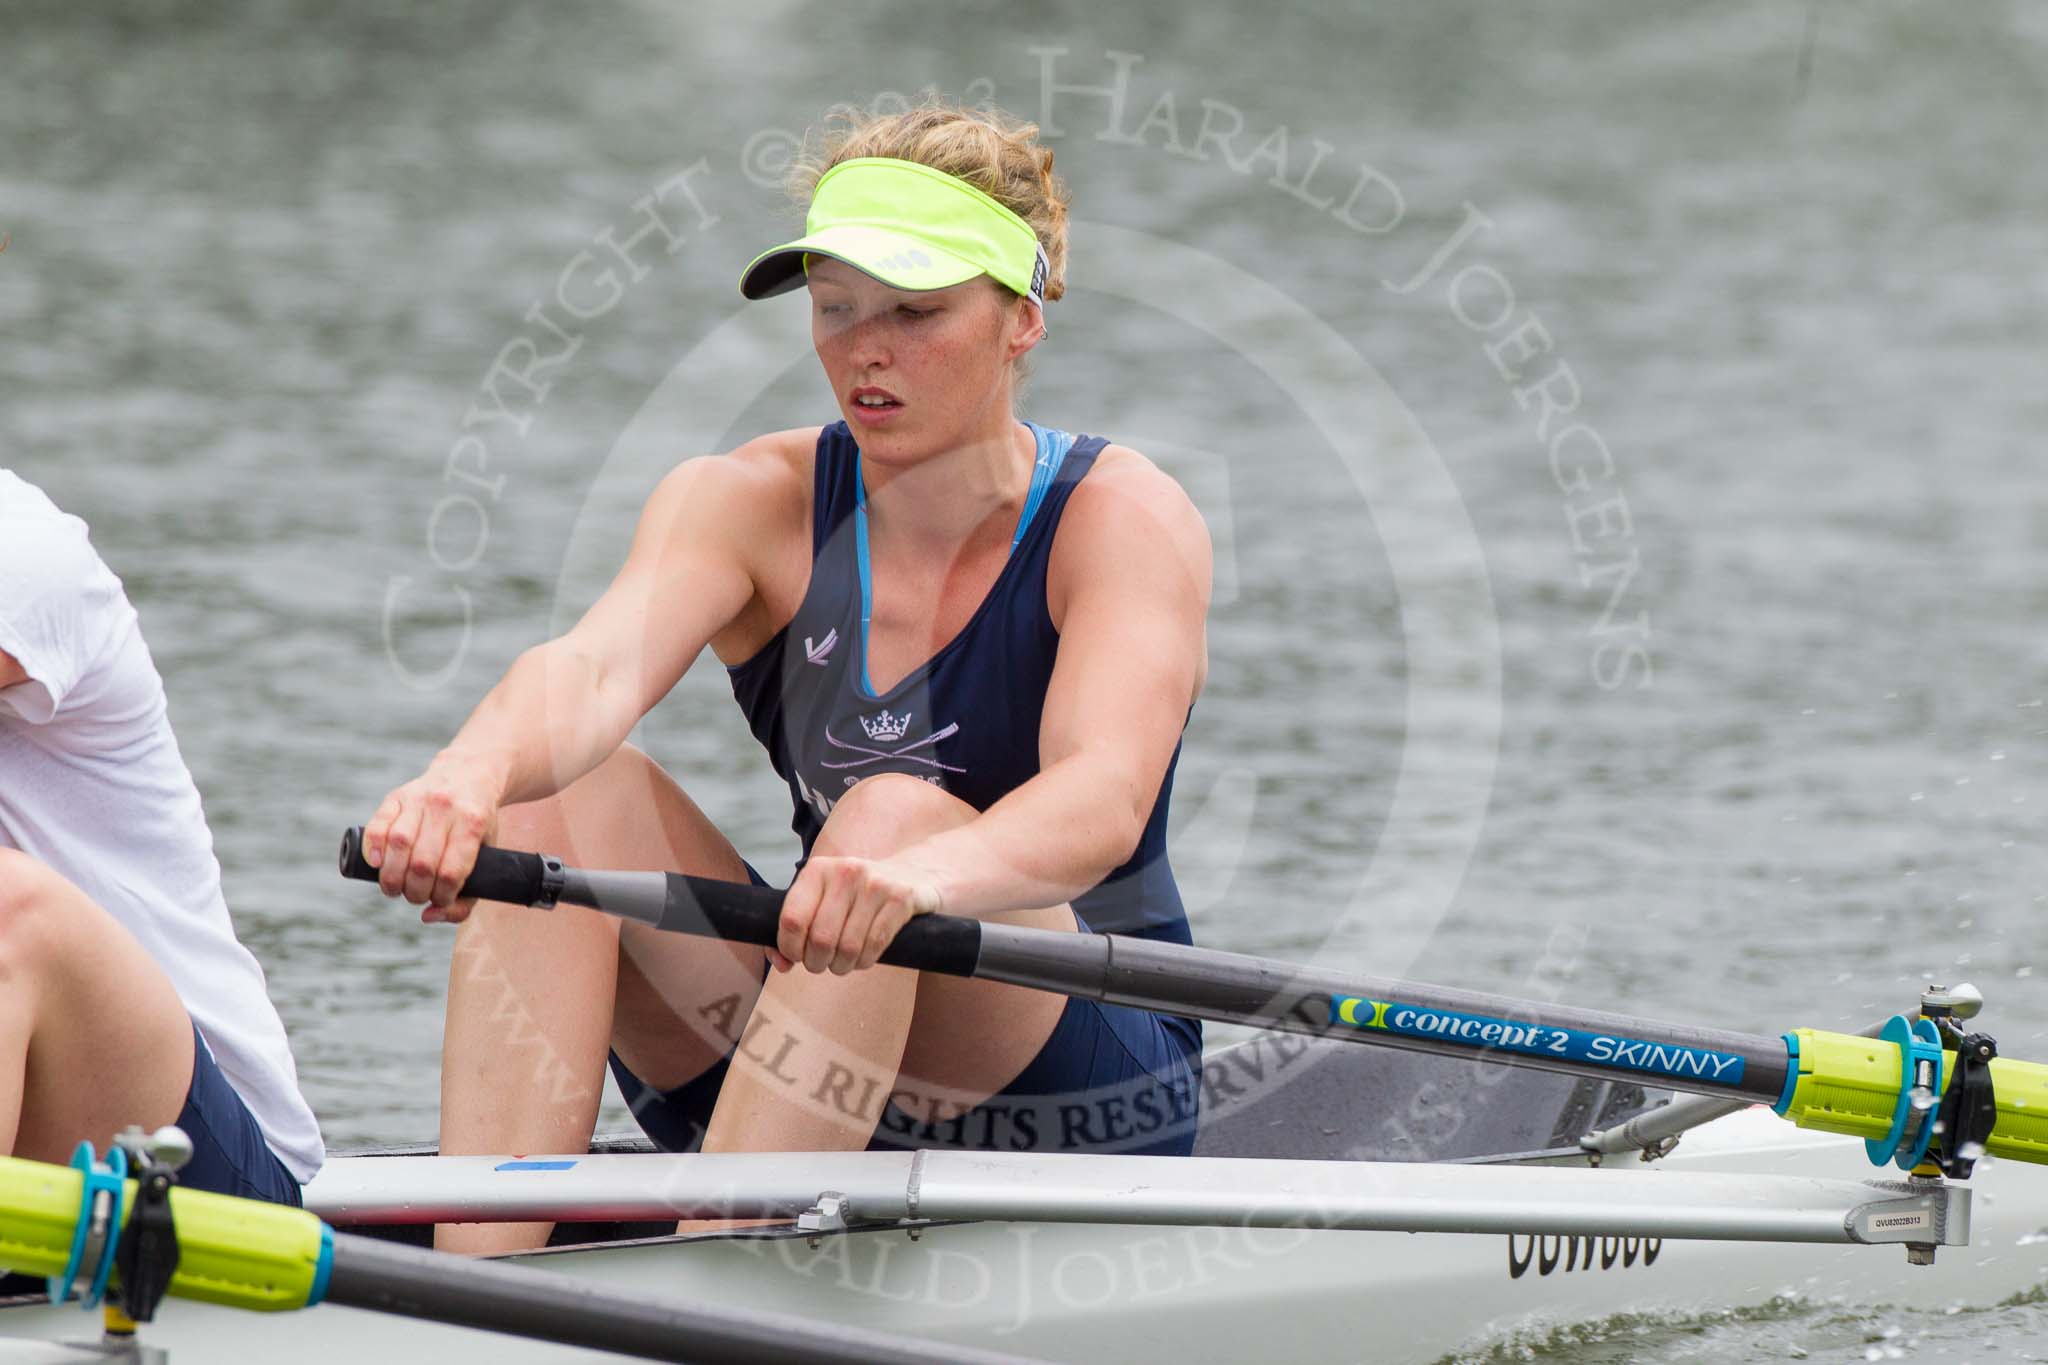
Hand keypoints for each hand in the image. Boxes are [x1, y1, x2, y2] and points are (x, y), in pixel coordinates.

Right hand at [361, 752, 505, 924]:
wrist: (469, 773)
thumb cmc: (477, 824)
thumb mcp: (487, 853)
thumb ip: (467, 895)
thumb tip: (429, 916)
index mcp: (473, 823)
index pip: (451, 872)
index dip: (441, 896)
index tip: (440, 899)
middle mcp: (445, 808)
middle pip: (422, 863)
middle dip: (415, 891)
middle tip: (414, 896)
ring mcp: (420, 799)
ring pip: (398, 844)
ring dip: (392, 877)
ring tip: (394, 888)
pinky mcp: (397, 795)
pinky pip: (378, 823)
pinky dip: (372, 847)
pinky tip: (376, 864)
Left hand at [776, 855, 943, 974]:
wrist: (912, 875)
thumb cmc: (857, 895)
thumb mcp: (823, 899)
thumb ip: (795, 928)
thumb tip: (781, 963)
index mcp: (817, 870)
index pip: (792, 919)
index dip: (790, 948)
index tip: (797, 956)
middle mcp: (845, 871)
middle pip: (820, 938)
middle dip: (817, 962)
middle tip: (822, 964)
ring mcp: (875, 884)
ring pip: (848, 946)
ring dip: (842, 966)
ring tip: (843, 963)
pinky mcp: (901, 898)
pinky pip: (874, 945)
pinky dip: (865, 961)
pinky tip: (863, 958)